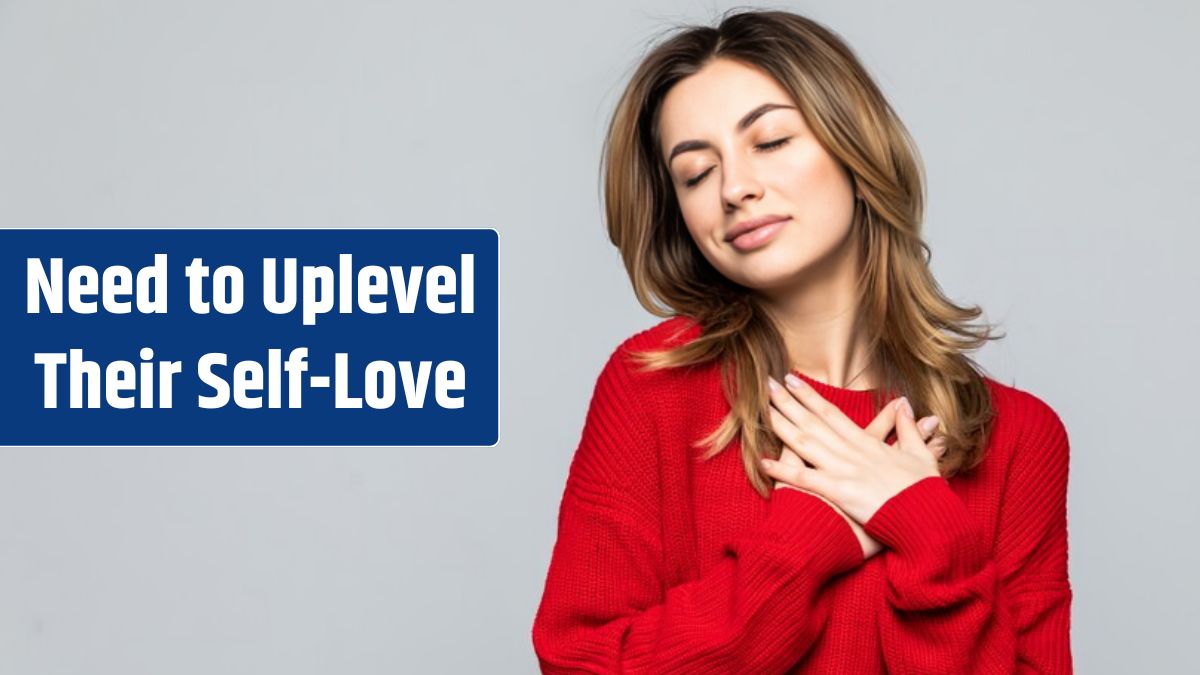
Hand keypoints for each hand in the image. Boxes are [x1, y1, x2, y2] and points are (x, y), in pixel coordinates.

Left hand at [761, 375, 946, 550]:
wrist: (928, 519)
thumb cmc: (923, 493)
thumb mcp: (921, 456)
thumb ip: (909, 430)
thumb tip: (906, 405)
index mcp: (867, 444)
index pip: (831, 413)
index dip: (809, 396)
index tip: (792, 380)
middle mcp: (851, 452)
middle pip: (813, 422)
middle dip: (789, 402)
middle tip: (767, 384)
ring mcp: (844, 471)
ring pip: (806, 443)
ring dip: (782, 426)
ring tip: (762, 409)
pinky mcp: (840, 492)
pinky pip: (806, 479)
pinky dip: (783, 471)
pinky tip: (763, 462)